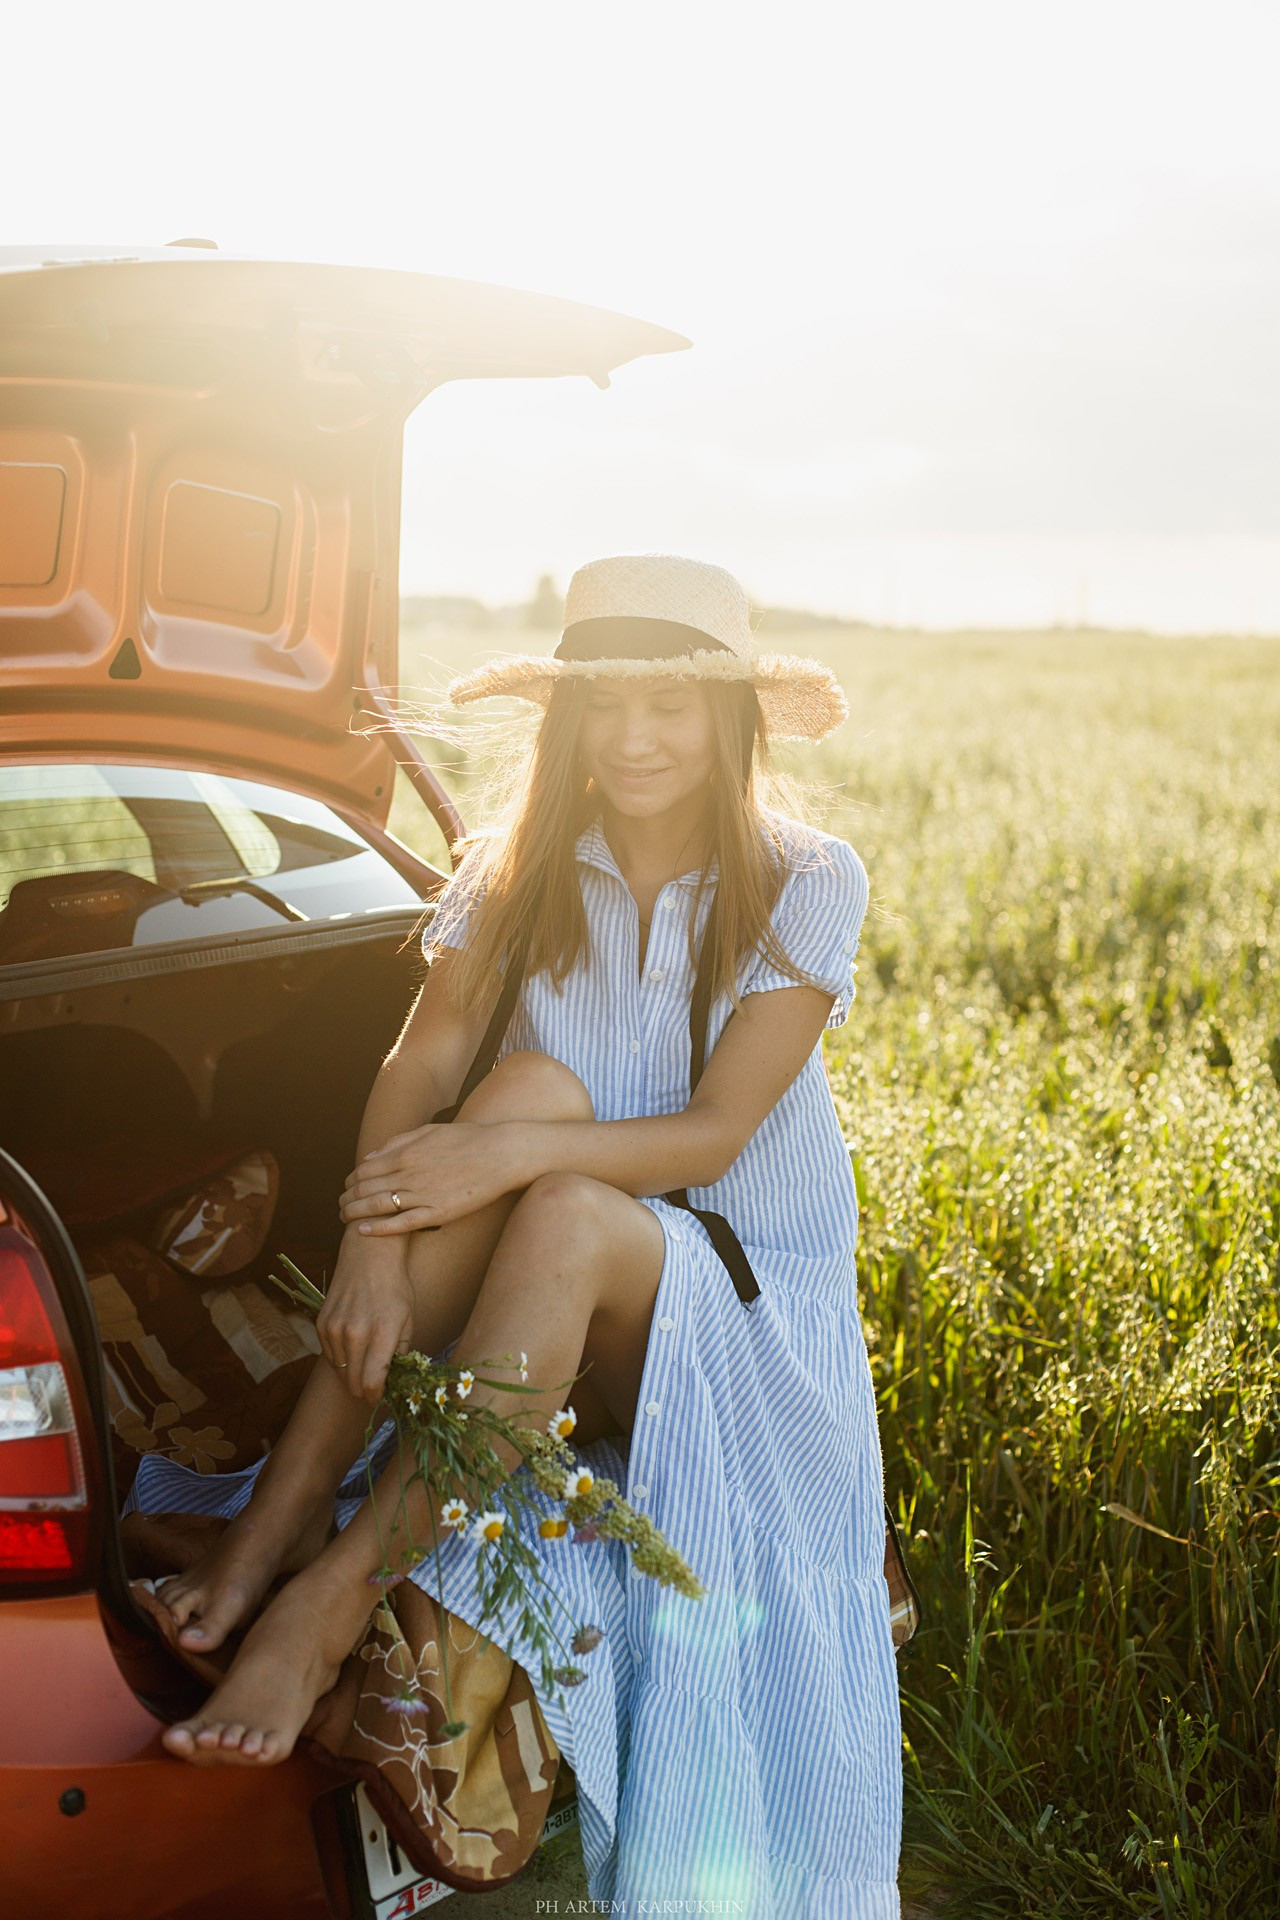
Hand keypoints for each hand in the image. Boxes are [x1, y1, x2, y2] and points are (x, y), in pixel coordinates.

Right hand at [316, 1229, 414, 1405]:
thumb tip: (396, 1381)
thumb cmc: (395, 1287)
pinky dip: (340, 1359)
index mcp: (382, 1331)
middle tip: (374, 1385)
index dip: (376, 1396)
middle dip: (364, 1390)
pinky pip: (329, 1356)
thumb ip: (402, 1353)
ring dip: (351, 1375)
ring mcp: (335, 1328)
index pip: (372, 1382)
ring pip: (340, 1372)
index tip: (380, 1397)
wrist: (368, 1256)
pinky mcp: (321, 1324)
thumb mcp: (408, 1319)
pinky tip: (353, 1347)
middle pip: (353, 1383)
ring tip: (365, 1364)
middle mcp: (355, 1332)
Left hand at [340, 1120, 528, 1235]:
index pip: (365, 1170)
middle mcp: (409, 1173)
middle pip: (366, 1189)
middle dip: (348, 1198)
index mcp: (405, 1153)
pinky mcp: (438, 1212)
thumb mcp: (429, 1132)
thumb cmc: (467, 1139)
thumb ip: (397, 1143)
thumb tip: (370, 1157)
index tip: (347, 1187)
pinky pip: (402, 1224)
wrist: (502, 1153)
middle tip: (340, 1206)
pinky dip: (379, 1228)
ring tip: (344, 1218)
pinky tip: (362, 1230)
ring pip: (378, 1206)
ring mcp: (423, 1194)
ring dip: (355, 1213)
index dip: (351, 1180)